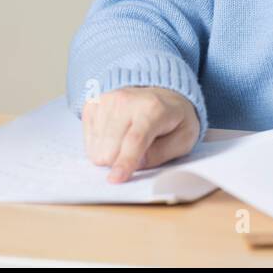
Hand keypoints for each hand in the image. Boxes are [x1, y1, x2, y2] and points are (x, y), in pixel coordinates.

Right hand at [82, 86, 199, 182]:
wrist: (162, 93)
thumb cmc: (173, 119)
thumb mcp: (184, 139)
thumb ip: (163, 154)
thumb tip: (136, 164)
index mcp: (154, 109)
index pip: (135, 139)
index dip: (125, 161)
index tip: (116, 179)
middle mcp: (126, 101)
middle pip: (110, 149)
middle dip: (120, 161)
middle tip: (138, 152)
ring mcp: (106, 101)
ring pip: (96, 148)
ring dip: (110, 154)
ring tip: (127, 141)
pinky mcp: (93, 104)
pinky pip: (88, 141)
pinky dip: (101, 145)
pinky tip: (116, 135)